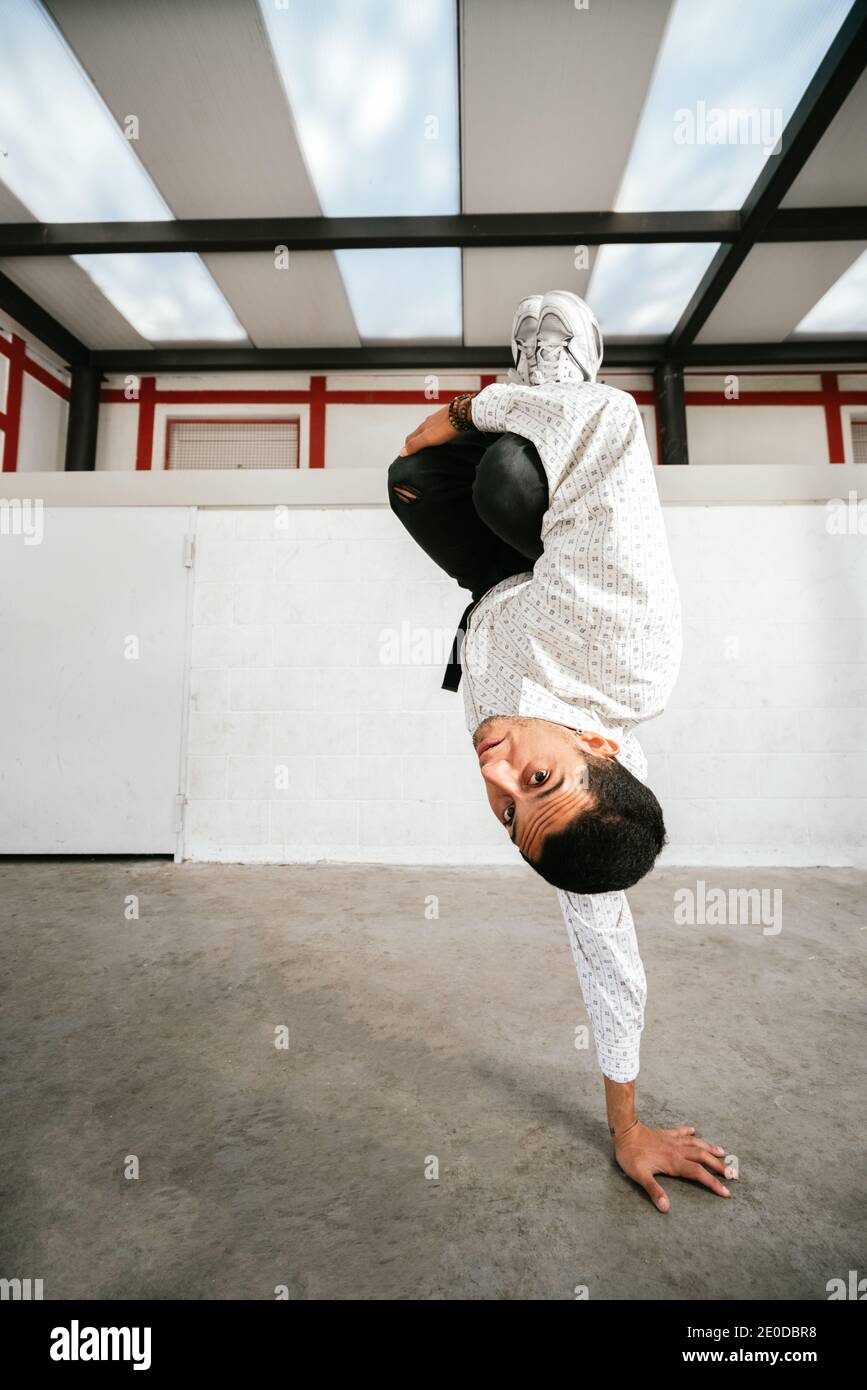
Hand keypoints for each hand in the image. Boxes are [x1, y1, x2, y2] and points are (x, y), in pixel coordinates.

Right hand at [398, 404, 459, 456]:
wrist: (462, 413)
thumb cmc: (445, 427)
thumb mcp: (427, 438)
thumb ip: (415, 444)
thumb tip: (401, 452)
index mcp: (422, 427)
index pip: (410, 438)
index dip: (408, 446)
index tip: (408, 453)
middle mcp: (428, 422)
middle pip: (419, 432)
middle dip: (417, 440)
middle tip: (418, 449)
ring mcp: (438, 418)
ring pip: (429, 428)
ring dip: (428, 435)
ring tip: (431, 443)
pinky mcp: (448, 417)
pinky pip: (440, 425)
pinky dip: (438, 431)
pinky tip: (443, 434)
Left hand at [613, 1120, 732, 1212]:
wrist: (624, 1130)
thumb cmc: (631, 1155)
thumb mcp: (640, 1176)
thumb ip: (654, 1191)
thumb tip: (666, 1208)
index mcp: (674, 1163)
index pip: (699, 1174)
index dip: (713, 1183)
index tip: (726, 1192)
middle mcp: (678, 1151)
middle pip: (703, 1158)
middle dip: (719, 1166)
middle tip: (733, 1173)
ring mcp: (672, 1140)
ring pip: (696, 1144)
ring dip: (710, 1148)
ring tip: (723, 1152)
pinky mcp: (665, 1133)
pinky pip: (681, 1132)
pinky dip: (689, 1132)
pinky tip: (694, 1130)